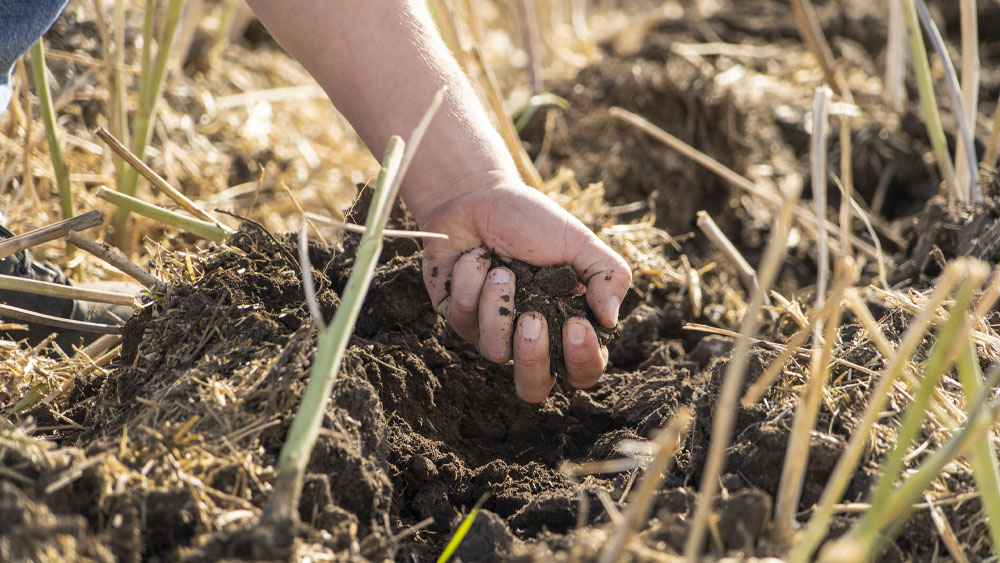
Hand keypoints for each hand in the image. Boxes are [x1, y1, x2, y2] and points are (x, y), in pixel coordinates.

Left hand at [416, 178, 631, 402]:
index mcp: (566, 324)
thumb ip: (609, 276)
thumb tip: (611, 320)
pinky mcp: (457, 319)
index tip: (577, 326)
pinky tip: (475, 257)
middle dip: (533, 358)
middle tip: (532, 320)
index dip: (583, 360)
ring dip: (498, 304)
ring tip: (501, 268)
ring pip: (494, 352)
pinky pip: (463, 319)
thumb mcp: (579, 241)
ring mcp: (492, 332)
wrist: (477, 197)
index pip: (583, 371)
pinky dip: (471, 281)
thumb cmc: (532, 221)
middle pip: (533, 388)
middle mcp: (530, 338)